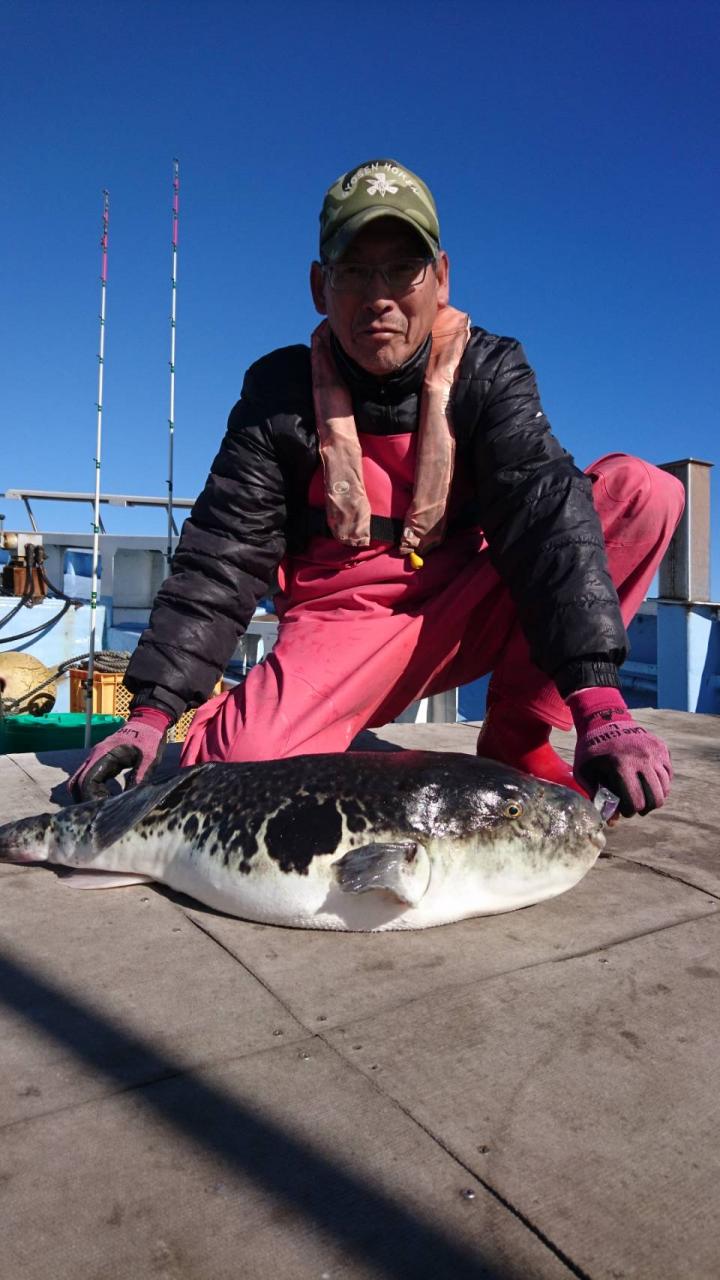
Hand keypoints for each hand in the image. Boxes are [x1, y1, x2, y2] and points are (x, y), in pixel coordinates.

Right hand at [67, 709, 169, 802]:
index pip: (86, 780)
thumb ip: (140, 777)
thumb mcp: (149, 759)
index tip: (104, 809)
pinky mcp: (101, 761)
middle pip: (77, 783)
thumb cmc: (150, 738)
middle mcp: (95, 756)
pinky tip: (105, 798)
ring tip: (103, 807)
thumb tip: (131, 801)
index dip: (91, 798)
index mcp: (104, 754)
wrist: (150, 720)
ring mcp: (96, 758)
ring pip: (80, 780)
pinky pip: (89, 777)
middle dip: (86, 799)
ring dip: (87, 795)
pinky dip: (92, 789)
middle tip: (102, 812)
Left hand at [567, 687, 671, 817]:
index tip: (624, 810)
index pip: (636, 801)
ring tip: (644, 797)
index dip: (630, 811)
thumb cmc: (591, 750)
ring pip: (665, 787)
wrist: (603, 718)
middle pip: (656, 797)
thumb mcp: (583, 772)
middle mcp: (642, 758)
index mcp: (622, 765)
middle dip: (646, 808)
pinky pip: (668, 773)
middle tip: (637, 807)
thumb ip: (595, 796)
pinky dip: (662, 782)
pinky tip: (649, 782)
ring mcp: (655, 752)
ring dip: (656, 796)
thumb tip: (613, 820)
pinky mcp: (662, 747)